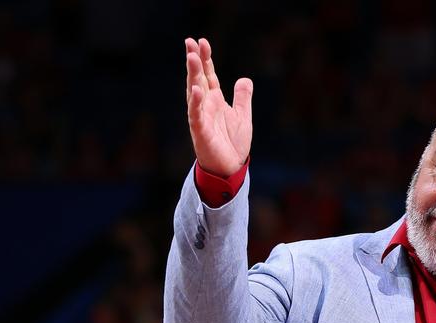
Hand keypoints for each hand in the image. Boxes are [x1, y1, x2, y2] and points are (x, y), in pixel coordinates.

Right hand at [185, 37, 252, 177]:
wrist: (230, 168)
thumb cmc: (232, 143)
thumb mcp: (243, 116)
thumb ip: (242, 97)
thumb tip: (245, 79)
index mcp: (215, 100)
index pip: (208, 75)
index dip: (206, 59)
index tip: (202, 41)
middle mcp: (205, 106)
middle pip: (198, 78)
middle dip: (194, 60)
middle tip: (190, 41)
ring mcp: (201, 117)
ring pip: (194, 92)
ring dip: (192, 75)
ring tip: (191, 57)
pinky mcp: (200, 132)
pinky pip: (196, 115)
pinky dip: (195, 102)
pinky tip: (196, 89)